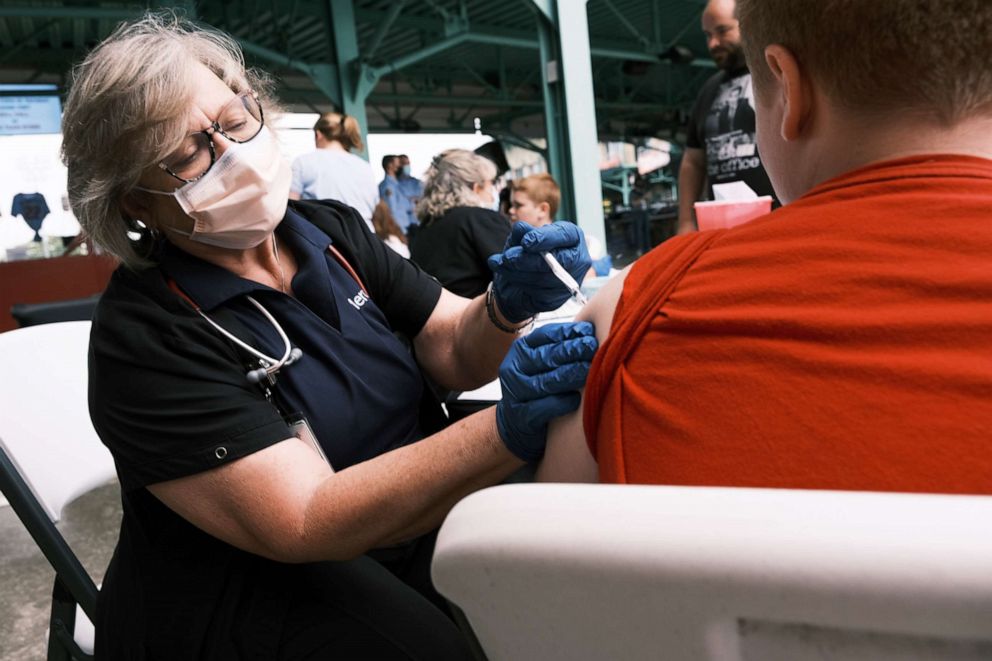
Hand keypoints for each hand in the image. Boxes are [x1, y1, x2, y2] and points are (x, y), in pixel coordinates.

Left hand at [488, 222, 592, 321]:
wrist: (516, 283)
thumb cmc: (525, 254)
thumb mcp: (520, 238)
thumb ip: (522, 233)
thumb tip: (520, 229)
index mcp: (572, 238)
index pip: (565, 235)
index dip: (545, 238)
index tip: (526, 241)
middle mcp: (577, 260)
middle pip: (560, 260)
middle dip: (531, 258)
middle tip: (508, 257)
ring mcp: (569, 282)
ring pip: (547, 278)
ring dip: (519, 271)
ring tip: (501, 263)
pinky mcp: (556, 300)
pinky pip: (539, 293)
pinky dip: (520, 283)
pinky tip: (507, 275)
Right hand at [495, 322, 597, 461]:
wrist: (516, 422)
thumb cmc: (538, 388)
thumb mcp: (543, 363)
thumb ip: (561, 348)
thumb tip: (591, 330)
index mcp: (520, 349)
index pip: (545, 335)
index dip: (568, 332)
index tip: (589, 332)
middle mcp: (513, 369)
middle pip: (546, 357)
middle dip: (572, 351)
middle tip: (592, 348)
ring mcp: (515, 393)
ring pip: (545, 382)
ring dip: (570, 375)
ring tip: (589, 371)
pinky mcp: (520, 415)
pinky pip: (543, 408)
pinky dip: (561, 403)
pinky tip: (576, 399)